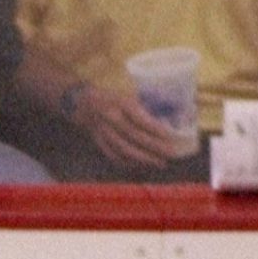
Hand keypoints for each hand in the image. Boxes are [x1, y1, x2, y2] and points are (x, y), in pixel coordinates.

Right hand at [68, 81, 190, 167]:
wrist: (85, 104)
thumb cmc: (115, 97)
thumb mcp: (130, 94)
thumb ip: (146, 103)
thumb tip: (172, 114)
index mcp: (121, 103)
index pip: (141, 120)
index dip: (156, 129)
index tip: (172, 136)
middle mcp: (112, 119)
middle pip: (135, 137)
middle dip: (155, 147)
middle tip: (171, 154)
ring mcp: (104, 133)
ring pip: (125, 150)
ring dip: (144, 158)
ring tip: (160, 162)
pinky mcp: (100, 143)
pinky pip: (115, 156)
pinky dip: (130, 162)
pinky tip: (142, 164)